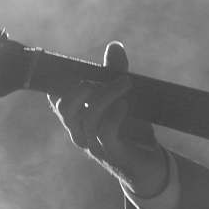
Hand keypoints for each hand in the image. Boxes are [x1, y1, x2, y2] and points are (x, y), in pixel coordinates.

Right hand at [49, 42, 169, 198]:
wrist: (150, 163)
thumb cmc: (132, 128)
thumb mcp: (124, 97)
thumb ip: (116, 73)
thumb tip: (115, 45)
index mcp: (78, 119)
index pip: (57, 100)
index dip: (61, 84)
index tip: (77, 69)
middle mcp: (80, 133)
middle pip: (65, 108)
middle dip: (80, 89)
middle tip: (99, 78)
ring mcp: (95, 145)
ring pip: (89, 117)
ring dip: (107, 95)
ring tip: (125, 83)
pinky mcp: (113, 153)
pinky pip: (106, 131)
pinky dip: (114, 114)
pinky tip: (124, 106)